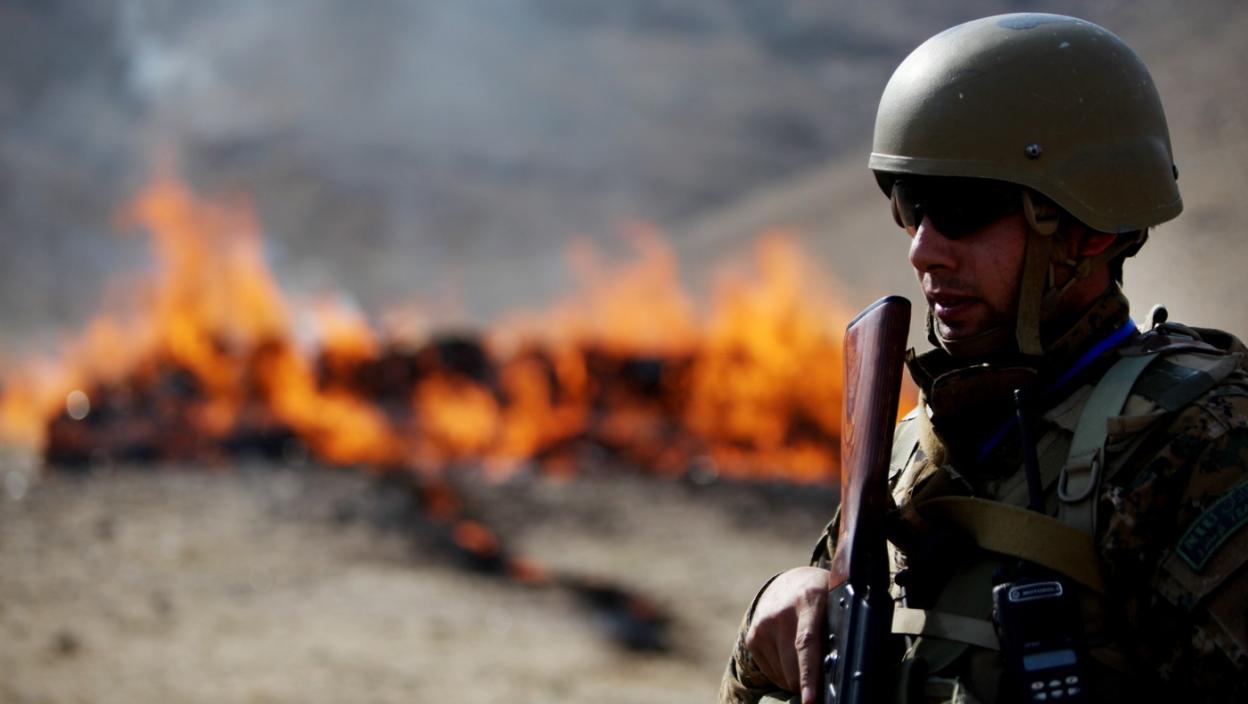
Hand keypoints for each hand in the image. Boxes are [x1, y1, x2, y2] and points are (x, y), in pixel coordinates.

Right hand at [744, 566, 838, 703]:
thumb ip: (838, 627)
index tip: (810, 699)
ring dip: (797, 679)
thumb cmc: (821, 598)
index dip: (809, 675)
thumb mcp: (835, 600)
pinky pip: (771, 673)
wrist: (788, 583)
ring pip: (783, 675)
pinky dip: (785, 675)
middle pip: (794, 667)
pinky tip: (792, 659)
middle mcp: (780, 613)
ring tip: (807, 661)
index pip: (806, 643)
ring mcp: (763, 626)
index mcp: (808, 600)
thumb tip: (841, 667)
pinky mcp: (753, 638)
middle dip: (809, 684)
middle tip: (823, 681)